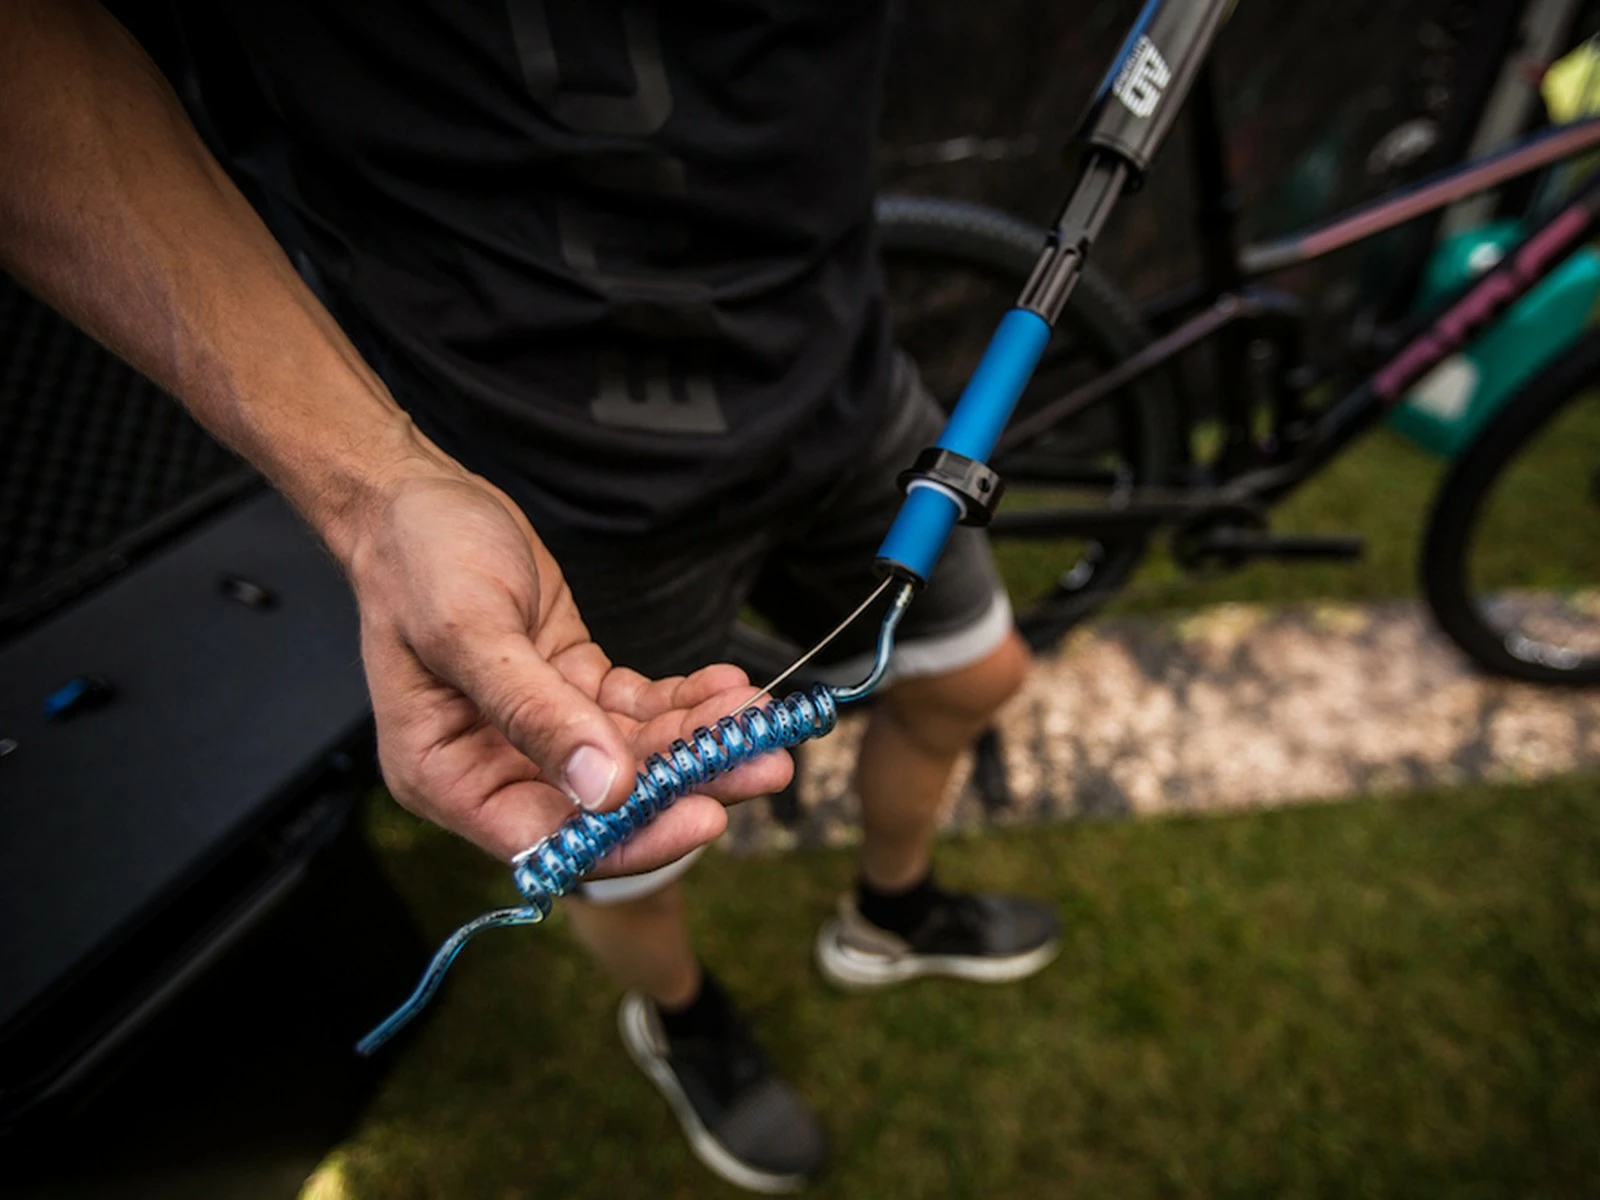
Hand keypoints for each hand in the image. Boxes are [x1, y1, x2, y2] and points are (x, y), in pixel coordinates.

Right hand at [345, 466, 789, 871]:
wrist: (415, 498)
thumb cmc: (415, 561)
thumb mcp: (470, 632)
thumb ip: (535, 713)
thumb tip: (603, 788)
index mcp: (448, 775)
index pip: (550, 839)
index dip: (629, 838)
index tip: (702, 815)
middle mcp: (495, 765)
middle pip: (606, 802)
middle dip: (689, 783)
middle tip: (764, 764)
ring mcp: (538, 729)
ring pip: (634, 754)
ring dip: (699, 738)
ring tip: (762, 719)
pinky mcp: (570, 689)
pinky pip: (636, 709)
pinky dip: (683, 700)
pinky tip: (728, 686)